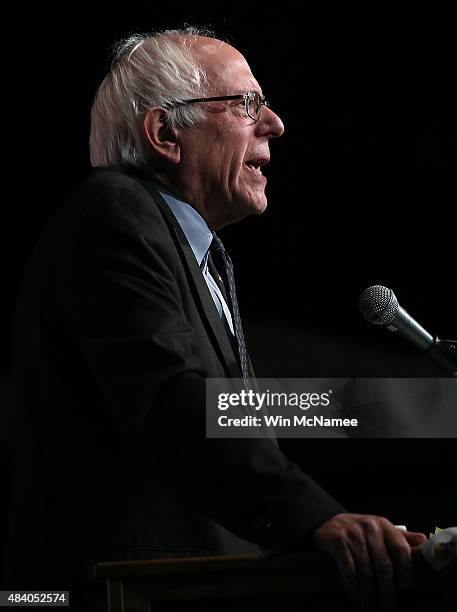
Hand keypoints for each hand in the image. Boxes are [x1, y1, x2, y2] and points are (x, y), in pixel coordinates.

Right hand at [311, 513, 426, 610]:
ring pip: (366, 571)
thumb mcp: (380, 529)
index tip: (403, 587)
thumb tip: (425, 542)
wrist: (327, 522)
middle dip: (386, 590)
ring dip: (369, 593)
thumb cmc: (359, 531)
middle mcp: (370, 527)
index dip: (405, 571)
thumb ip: (401, 536)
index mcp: (384, 525)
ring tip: (370, 605)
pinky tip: (354, 595)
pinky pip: (349, 570)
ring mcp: (353, 534)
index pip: (401, 549)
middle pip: (384, 565)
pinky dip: (353, 587)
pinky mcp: (338, 542)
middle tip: (386, 604)